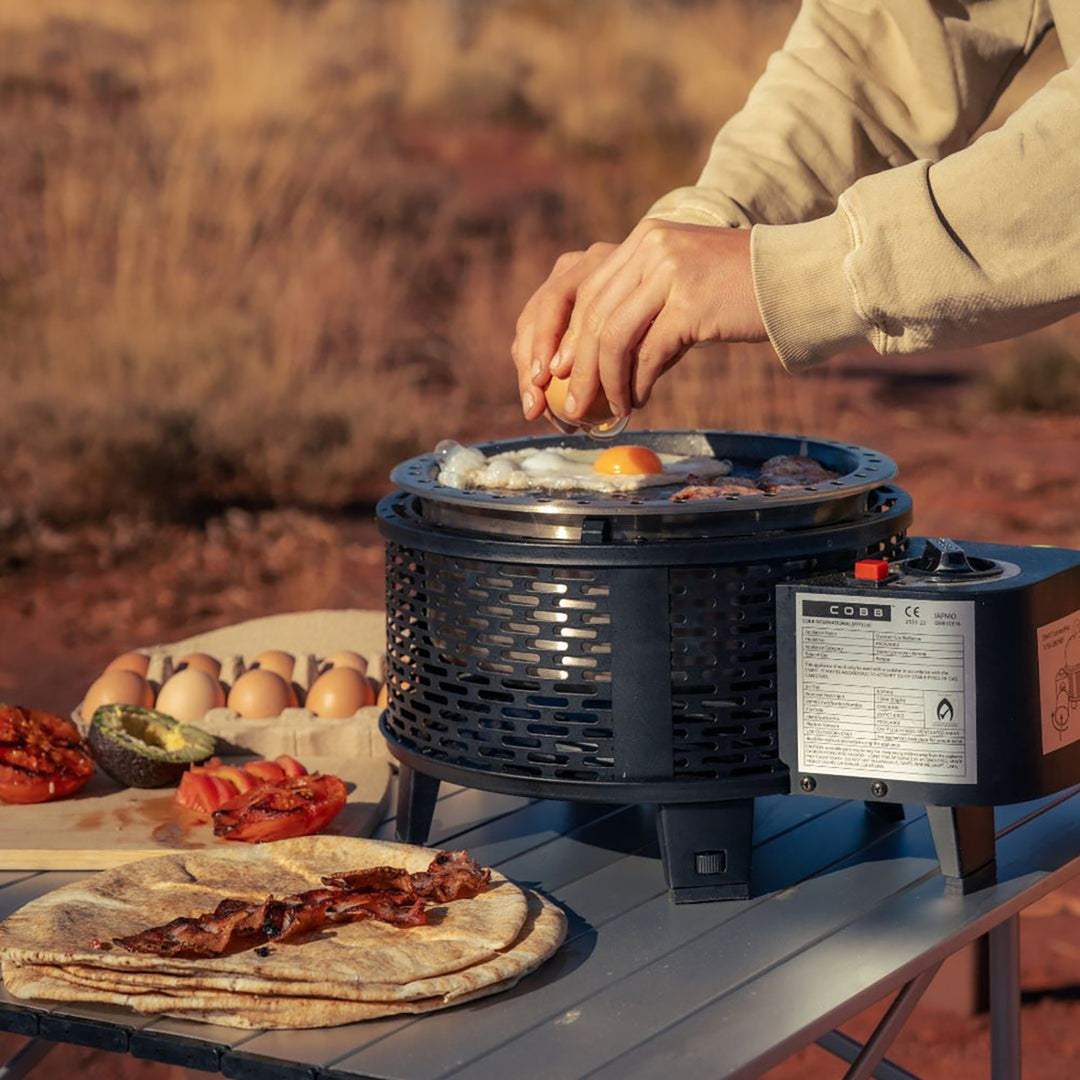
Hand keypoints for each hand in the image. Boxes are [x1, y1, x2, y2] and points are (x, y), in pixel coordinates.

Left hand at [511, 221, 766, 420]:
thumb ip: (643, 300)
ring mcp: (672, 273)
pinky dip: (636, 383)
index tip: (556, 373)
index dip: (565, 338)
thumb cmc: (740, 288)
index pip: (587, 292)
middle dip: (577, 368)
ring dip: (604, 382)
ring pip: (614, 338)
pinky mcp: (692, 304)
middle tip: (573, 405)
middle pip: (593, 317)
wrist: (799, 277)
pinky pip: (648, 353)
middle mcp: (653, 247)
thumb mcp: (683, 278)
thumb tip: (598, 355)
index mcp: (645, 238)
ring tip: (604, 410)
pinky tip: (637, 401)